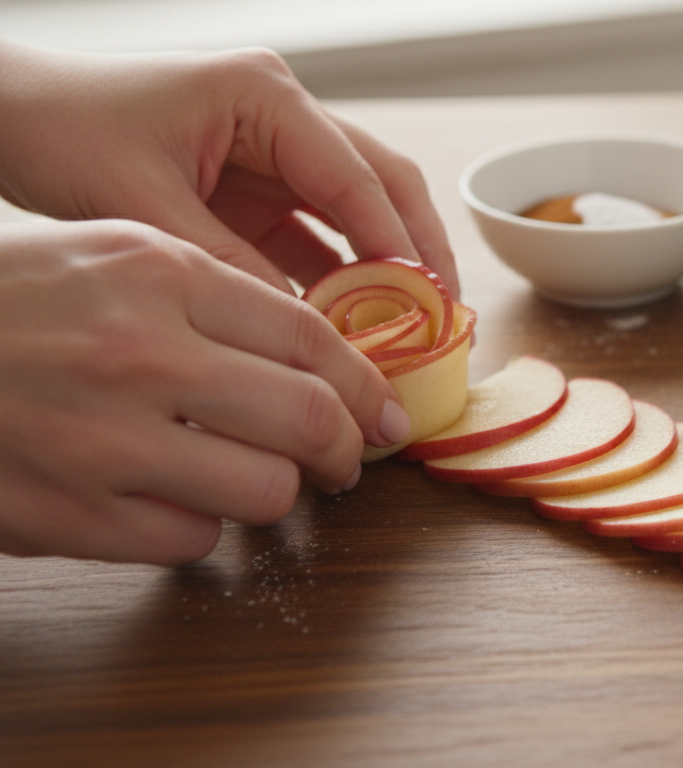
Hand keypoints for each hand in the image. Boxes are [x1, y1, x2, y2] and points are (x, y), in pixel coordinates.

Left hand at [0, 41, 458, 298]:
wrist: (6, 117)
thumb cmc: (62, 132)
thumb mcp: (144, 206)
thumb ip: (229, 266)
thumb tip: (305, 332)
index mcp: (264, 97)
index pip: (356, 175)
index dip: (399, 243)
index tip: (429, 304)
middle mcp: (283, 116)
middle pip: (383, 183)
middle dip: (419, 250)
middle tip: (447, 316)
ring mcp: (274, 152)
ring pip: (359, 212)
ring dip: (386, 268)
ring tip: (416, 329)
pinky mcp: (256, 189)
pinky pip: (316, 237)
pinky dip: (339, 279)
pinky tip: (355, 326)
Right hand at [0, 219, 410, 564]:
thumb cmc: (11, 296)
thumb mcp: (109, 252)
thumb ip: (214, 293)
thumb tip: (325, 359)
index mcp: (157, 272)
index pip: (313, 337)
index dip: (368, 386)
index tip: (387, 413)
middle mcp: (136, 353)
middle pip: (308, 420)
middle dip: (349, 451)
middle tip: (350, 462)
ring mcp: (99, 439)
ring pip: (263, 491)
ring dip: (275, 492)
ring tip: (256, 478)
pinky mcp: (65, 513)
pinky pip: (189, 539)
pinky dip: (197, 526)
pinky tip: (170, 499)